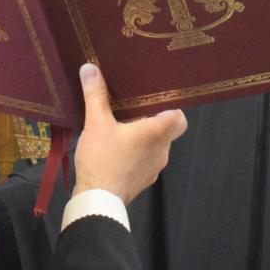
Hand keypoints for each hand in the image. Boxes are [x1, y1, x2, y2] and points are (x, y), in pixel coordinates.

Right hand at [72, 63, 186, 205]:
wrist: (98, 201)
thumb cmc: (103, 159)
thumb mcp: (95, 123)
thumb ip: (95, 95)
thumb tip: (90, 68)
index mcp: (157, 132)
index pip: (179, 115)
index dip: (170, 105)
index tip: (154, 98)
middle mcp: (162, 150)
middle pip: (167, 129)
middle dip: (151, 119)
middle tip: (132, 108)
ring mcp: (155, 168)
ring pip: (156, 145)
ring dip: (142, 136)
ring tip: (121, 127)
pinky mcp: (144, 180)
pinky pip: (146, 160)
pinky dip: (136, 152)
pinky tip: (117, 149)